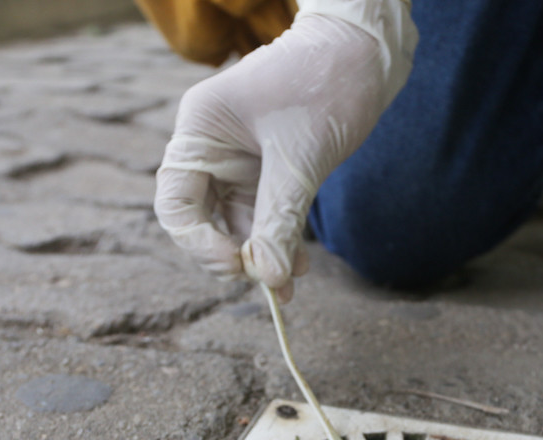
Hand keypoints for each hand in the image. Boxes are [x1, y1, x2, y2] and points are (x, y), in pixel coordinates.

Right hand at [154, 0, 416, 300]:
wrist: (366, 55)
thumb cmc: (326, 85)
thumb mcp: (300, 158)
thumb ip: (280, 218)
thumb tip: (269, 277)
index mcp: (201, 130)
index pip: (176, 202)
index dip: (200, 243)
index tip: (238, 265)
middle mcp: (211, 147)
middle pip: (201, 220)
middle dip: (233, 254)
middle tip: (268, 281)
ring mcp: (238, 161)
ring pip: (237, 224)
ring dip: (262, 255)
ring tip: (291, 282)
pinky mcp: (268, 171)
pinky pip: (264, 216)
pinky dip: (279, 241)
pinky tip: (298, 265)